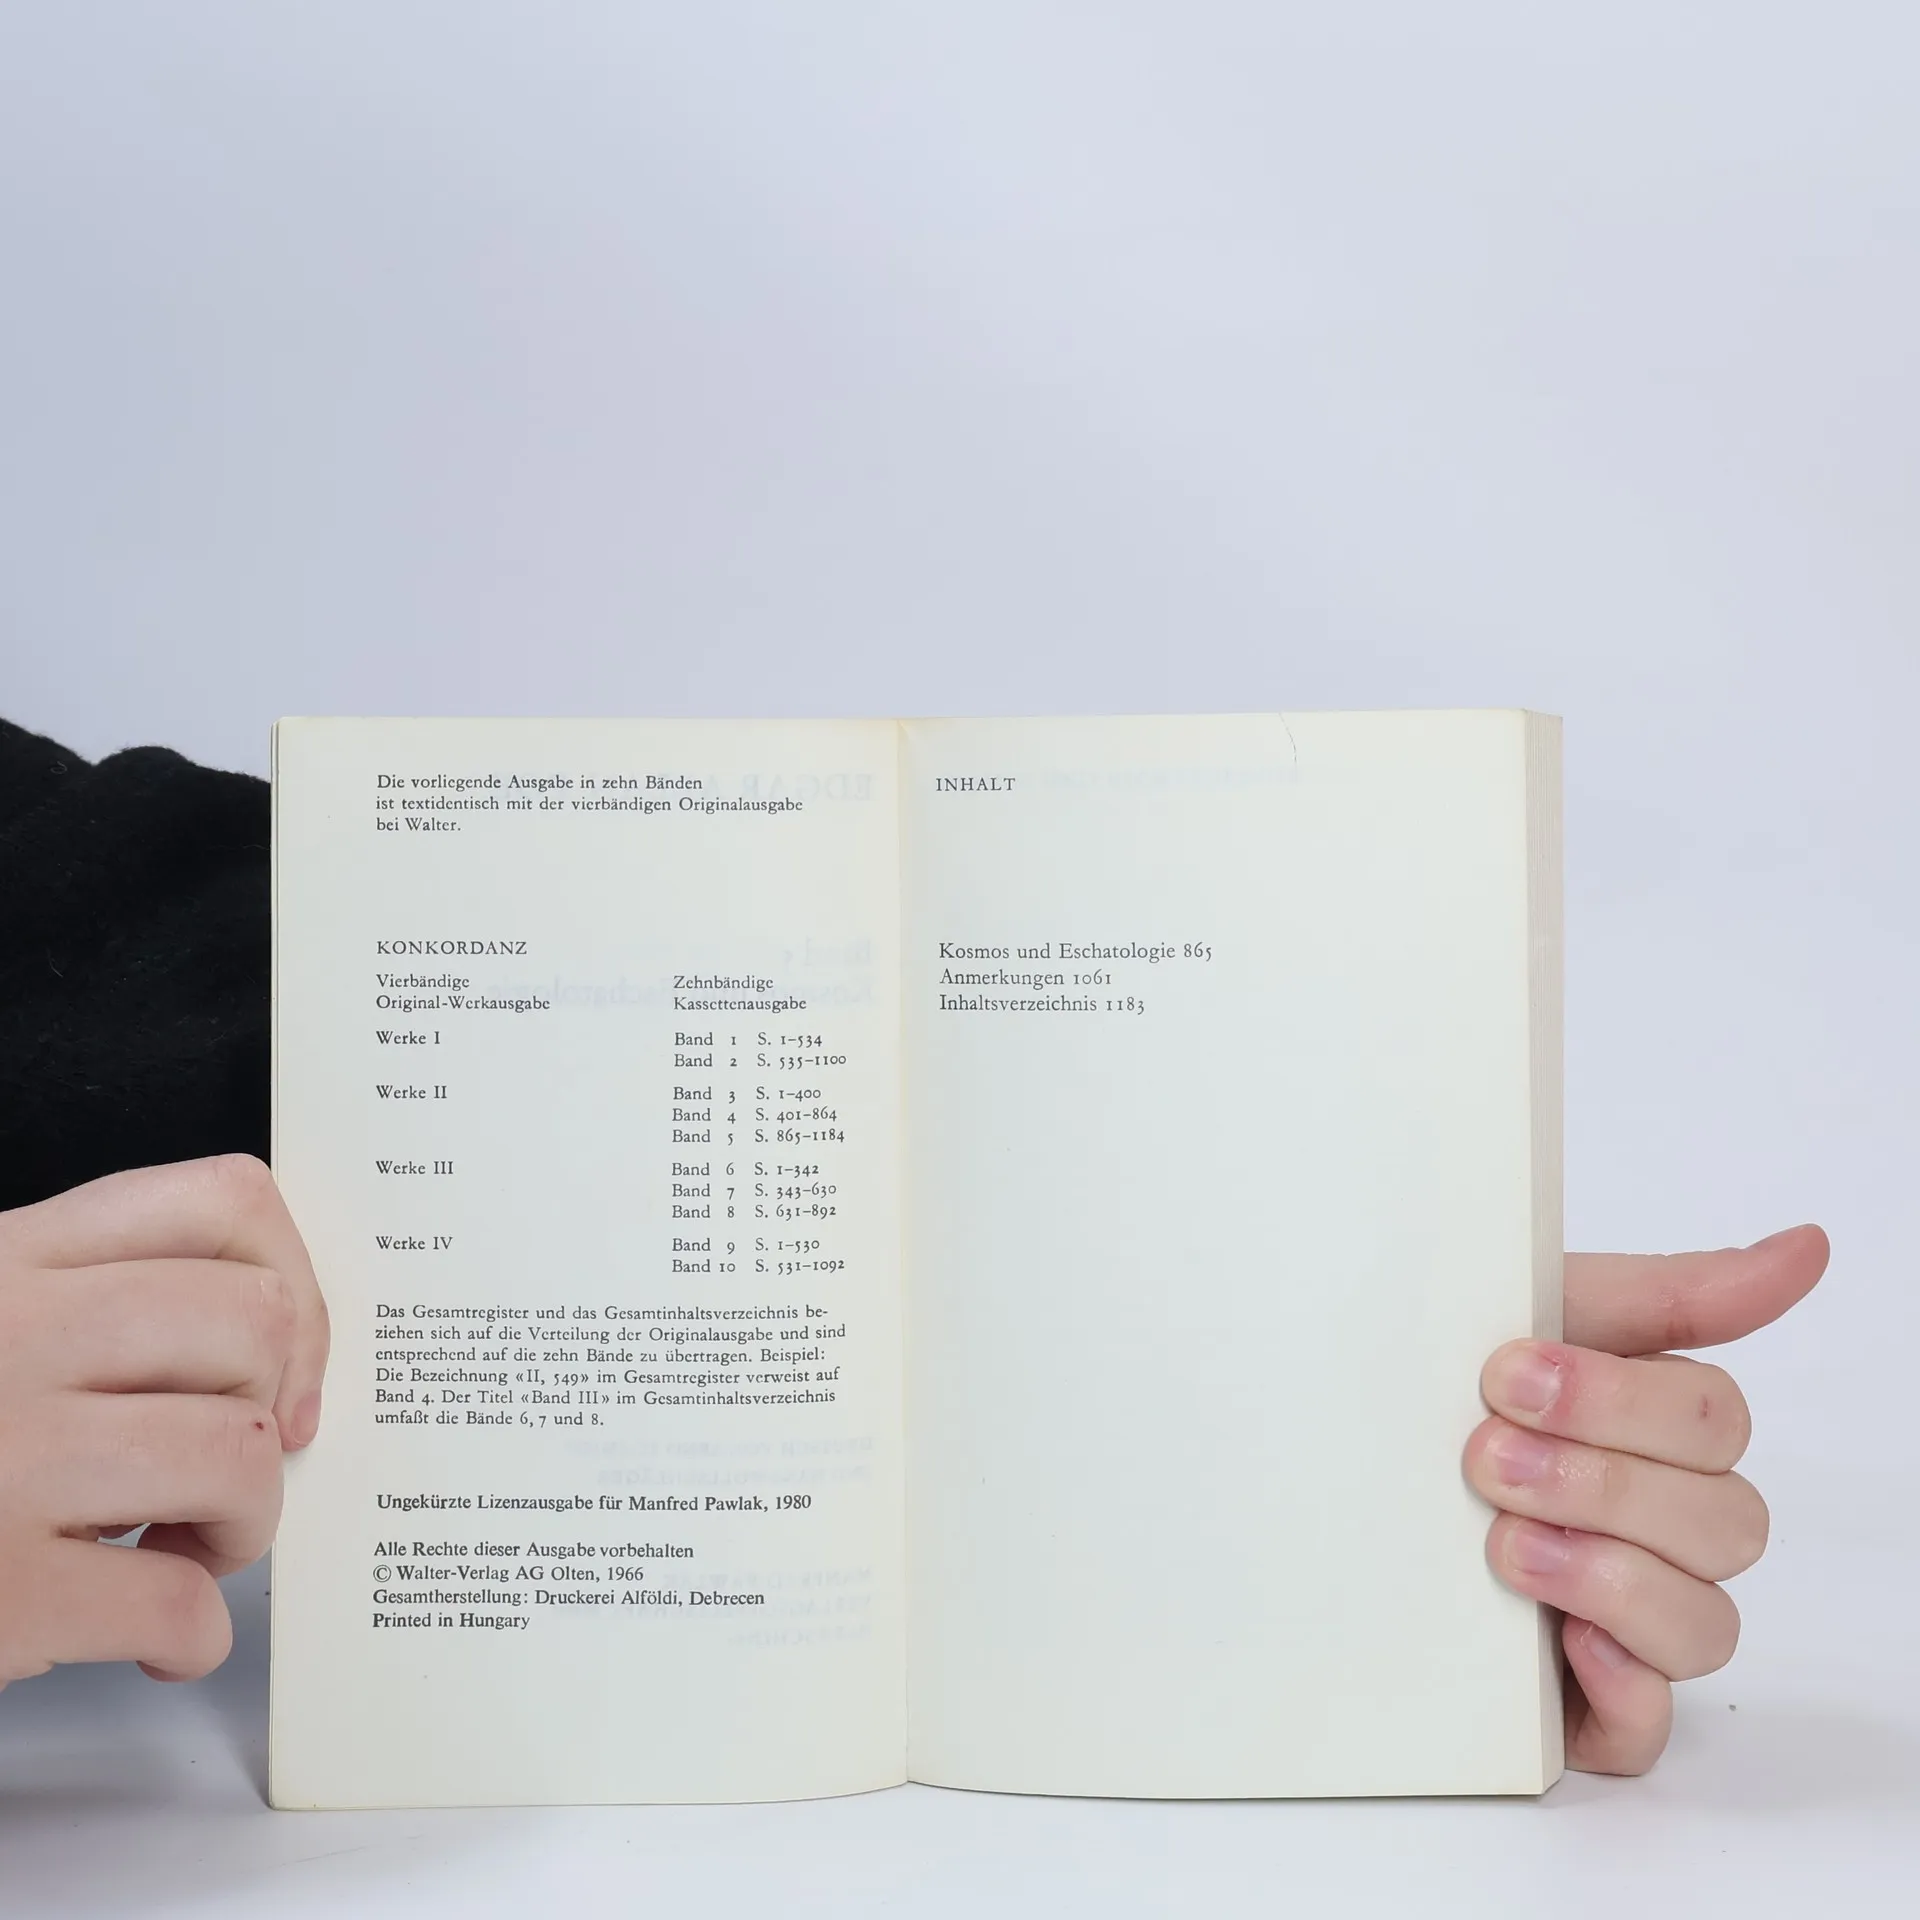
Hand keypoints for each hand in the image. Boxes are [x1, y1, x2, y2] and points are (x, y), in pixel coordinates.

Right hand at [0, 1155, 328, 1686]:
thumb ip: (84, 1301)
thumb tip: (264, 1335)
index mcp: (9, 1264)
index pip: (221, 1202)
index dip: (294, 1282)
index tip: (284, 1357)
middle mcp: (12, 1341)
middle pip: (251, 1324)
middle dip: (274, 1406)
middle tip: (226, 1463)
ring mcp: (5, 1463)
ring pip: (240, 1453)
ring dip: (248, 1521)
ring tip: (189, 1549)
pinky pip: (176, 1603)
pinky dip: (194, 1633)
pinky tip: (152, 1637)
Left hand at [1465, 1224, 1828, 1775]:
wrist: (1320, 1460)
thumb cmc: (1434, 1387)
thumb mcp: (1526, 1315)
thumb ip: (1668, 1292)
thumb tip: (1804, 1247)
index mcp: (1654, 1428)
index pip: (1713, 1417)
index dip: (1617, 1398)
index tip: (1507, 1370)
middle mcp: (1660, 1525)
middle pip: (1727, 1519)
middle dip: (1599, 1479)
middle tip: (1485, 1454)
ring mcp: (1630, 1618)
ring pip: (1707, 1623)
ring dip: (1607, 1571)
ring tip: (1503, 1542)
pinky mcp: (1588, 1704)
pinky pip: (1651, 1727)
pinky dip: (1618, 1684)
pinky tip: (1561, 1640)